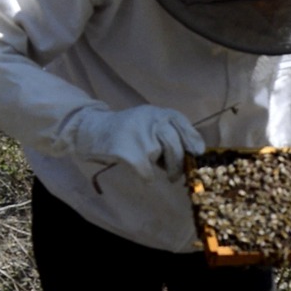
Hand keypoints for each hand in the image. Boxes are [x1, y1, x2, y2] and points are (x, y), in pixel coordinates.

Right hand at [78, 105, 204, 180]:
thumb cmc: (126, 131)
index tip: (198, 154)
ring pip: (165, 157)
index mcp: (159, 113)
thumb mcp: (148, 123)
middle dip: (181, 163)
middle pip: (176, 144)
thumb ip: (167, 133)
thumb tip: (190, 155)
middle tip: (178, 175)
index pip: (183, 124)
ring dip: (170, 171)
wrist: (92, 129)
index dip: (193, 141)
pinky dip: (148, 177)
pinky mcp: (129, 152)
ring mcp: (140, 136)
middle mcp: (152, 120)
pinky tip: (145, 176)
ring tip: (169, 177)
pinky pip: (147, 172)